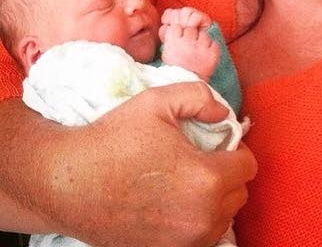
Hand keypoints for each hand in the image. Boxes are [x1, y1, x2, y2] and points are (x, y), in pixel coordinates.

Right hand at [47, 83, 256, 246]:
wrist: (66, 181)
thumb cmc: (113, 138)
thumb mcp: (159, 101)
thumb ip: (201, 98)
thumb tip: (223, 113)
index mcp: (206, 179)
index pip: (248, 166)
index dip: (235, 148)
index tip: (215, 142)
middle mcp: (201, 217)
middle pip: (239, 193)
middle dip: (226, 173)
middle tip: (199, 158)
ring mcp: (182, 243)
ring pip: (222, 218)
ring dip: (214, 199)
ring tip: (186, 180)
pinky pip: (199, 238)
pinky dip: (195, 220)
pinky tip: (174, 202)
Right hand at [159, 7, 218, 80]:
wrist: (187, 86)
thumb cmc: (176, 68)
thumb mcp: (167, 51)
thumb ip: (170, 34)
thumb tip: (171, 14)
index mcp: (173, 42)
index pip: (176, 26)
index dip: (177, 34)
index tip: (177, 43)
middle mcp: (187, 42)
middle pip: (190, 29)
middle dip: (189, 36)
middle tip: (188, 50)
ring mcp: (202, 47)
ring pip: (202, 34)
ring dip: (200, 41)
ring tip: (196, 54)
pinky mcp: (213, 52)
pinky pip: (213, 43)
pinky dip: (210, 48)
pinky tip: (204, 57)